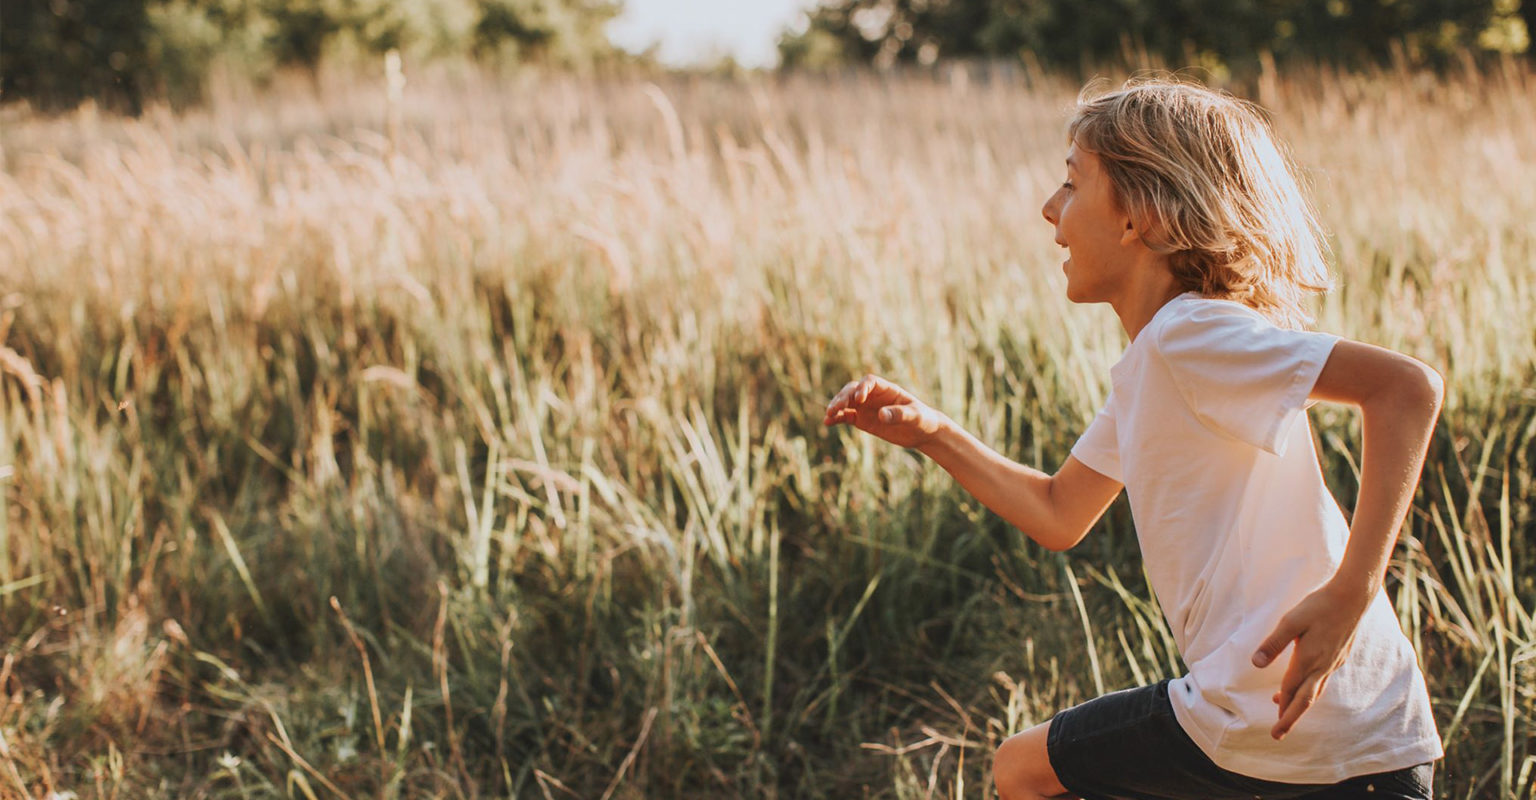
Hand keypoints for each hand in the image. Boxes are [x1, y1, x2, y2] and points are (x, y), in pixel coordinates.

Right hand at [823, 374, 948, 449]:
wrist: (922, 433)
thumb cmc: (922, 419)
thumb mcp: (914, 417)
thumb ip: (898, 414)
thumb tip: (881, 415)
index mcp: (887, 389)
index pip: (869, 382)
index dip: (862, 388)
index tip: (859, 399)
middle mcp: (873, 396)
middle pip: (853, 390)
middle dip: (843, 397)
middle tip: (836, 408)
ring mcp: (866, 408)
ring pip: (846, 402)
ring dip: (836, 407)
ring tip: (828, 415)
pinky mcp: (862, 420)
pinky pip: (846, 417)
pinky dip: (836, 419)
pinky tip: (828, 423)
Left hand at [1250, 581, 1372, 740]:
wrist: (1353, 596)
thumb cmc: (1319, 605)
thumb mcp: (1291, 621)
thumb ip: (1273, 643)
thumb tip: (1256, 664)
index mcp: (1308, 659)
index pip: (1290, 691)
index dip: (1281, 709)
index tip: (1275, 730)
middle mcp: (1322, 665)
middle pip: (1305, 699)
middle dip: (1290, 717)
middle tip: (1278, 735)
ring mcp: (1332, 661)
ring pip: (1315, 690)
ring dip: (1299, 703)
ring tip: (1283, 709)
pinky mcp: (1338, 655)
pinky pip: (1322, 680)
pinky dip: (1310, 688)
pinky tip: (1304, 684)